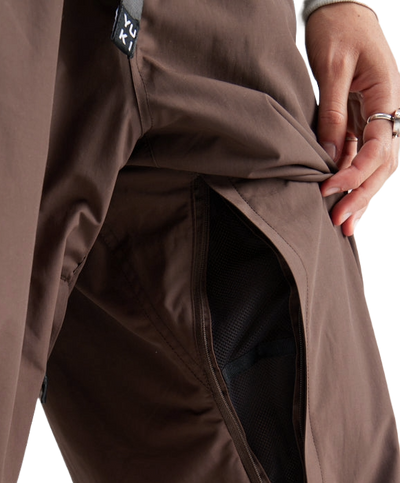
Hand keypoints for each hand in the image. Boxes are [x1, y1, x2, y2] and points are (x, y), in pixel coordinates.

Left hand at [305, 3, 399, 235]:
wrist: (342, 6)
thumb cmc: (338, 29)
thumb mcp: (331, 70)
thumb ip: (332, 115)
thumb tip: (329, 158)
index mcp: (388, 93)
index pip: (380, 146)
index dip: (356, 173)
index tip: (329, 190)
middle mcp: (390, 108)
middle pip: (385, 163)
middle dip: (364, 195)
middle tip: (341, 223)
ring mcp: (379, 115)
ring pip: (377, 164)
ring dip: (362, 193)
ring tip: (344, 223)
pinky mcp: (364, 119)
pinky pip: (362, 154)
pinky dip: (353, 178)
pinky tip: (342, 199)